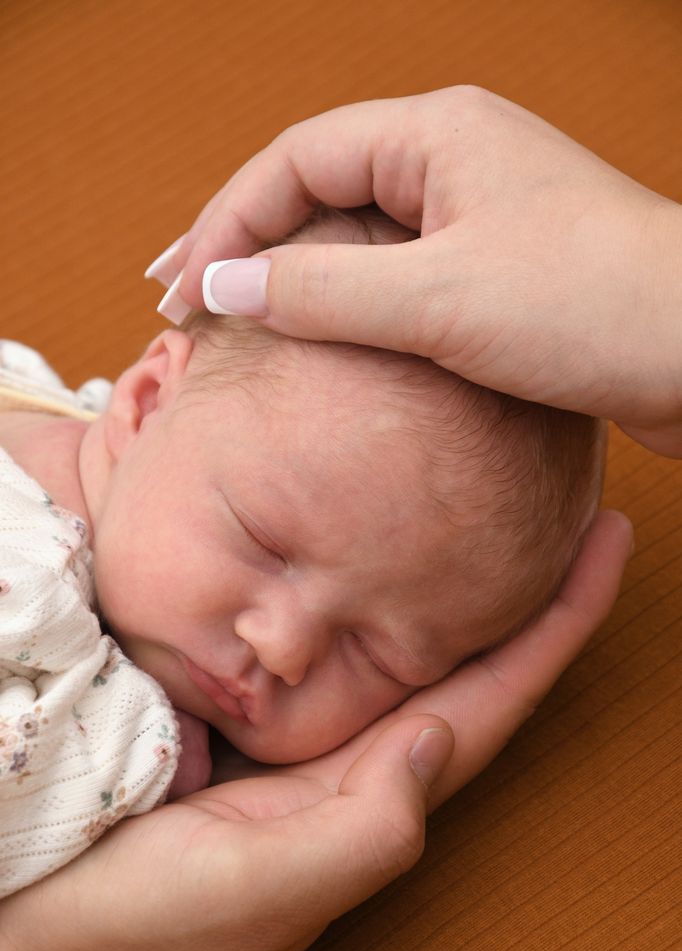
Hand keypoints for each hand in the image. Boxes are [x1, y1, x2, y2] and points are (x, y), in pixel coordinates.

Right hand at [0, 510, 631, 950]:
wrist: (59, 914)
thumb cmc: (154, 917)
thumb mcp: (262, 890)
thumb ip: (360, 833)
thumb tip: (435, 740)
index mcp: (374, 793)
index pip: (492, 698)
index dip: (556, 626)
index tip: (601, 546)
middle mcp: (359, 754)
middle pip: (469, 660)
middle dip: (528, 590)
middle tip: (566, 507)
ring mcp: (313, 728)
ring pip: (410, 641)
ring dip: (462, 584)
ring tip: (498, 514)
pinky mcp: (262, 706)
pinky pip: (340, 638)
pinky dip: (375, 593)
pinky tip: (383, 550)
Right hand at [150, 87, 681, 457]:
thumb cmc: (593, 307)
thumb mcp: (439, 298)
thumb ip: (323, 289)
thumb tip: (226, 284)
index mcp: (436, 135)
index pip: (295, 161)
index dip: (225, 222)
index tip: (181, 289)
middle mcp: (453, 162)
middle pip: (316, 190)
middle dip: (242, 242)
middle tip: (178, 297)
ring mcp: (477, 216)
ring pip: (355, 237)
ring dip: (290, 276)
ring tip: (229, 319)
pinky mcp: (497, 270)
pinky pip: (396, 275)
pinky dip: (345, 304)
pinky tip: (317, 339)